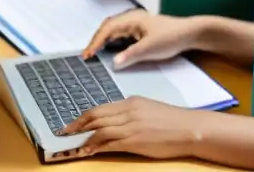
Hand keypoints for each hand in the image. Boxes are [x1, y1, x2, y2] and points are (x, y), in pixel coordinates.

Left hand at [61, 97, 197, 159]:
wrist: (188, 128)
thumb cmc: (172, 121)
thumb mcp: (148, 110)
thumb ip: (131, 113)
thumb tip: (114, 122)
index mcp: (131, 102)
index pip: (100, 108)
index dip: (83, 116)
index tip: (72, 123)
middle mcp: (128, 111)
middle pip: (95, 116)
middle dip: (77, 125)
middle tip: (64, 133)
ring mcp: (131, 126)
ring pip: (99, 130)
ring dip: (84, 138)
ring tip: (75, 145)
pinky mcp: (134, 141)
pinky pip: (109, 143)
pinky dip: (96, 147)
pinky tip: (88, 151)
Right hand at [83, 9, 204, 67]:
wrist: (189, 33)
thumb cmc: (172, 36)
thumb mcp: (150, 48)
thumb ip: (131, 55)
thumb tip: (113, 63)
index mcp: (132, 18)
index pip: (107, 28)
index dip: (95, 41)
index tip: (87, 55)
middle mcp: (132, 18)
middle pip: (108, 27)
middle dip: (96, 40)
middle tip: (87, 56)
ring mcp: (136, 23)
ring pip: (113, 30)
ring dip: (103, 41)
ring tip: (94, 54)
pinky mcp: (140, 30)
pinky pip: (120, 34)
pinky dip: (112, 42)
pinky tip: (110, 51)